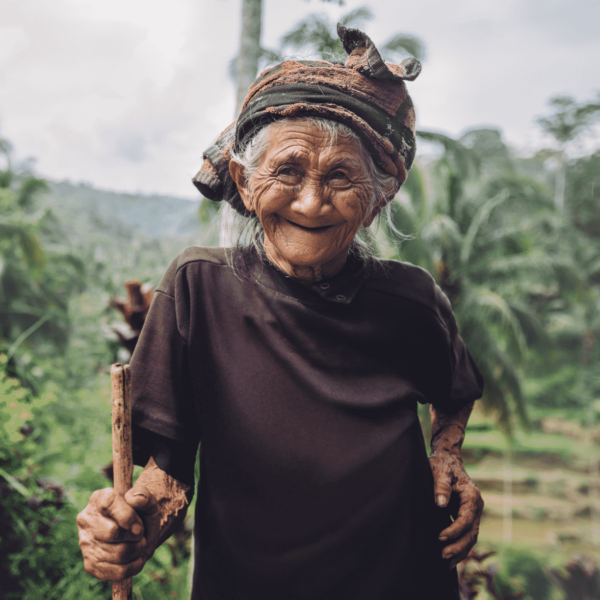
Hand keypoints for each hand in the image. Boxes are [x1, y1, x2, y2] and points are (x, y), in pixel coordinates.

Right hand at [76, 484, 159, 580]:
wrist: (140, 533)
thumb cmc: (142, 513)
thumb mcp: (148, 500)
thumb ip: (143, 495)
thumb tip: (134, 499)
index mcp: (99, 498)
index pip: (109, 503)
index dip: (128, 516)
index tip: (138, 524)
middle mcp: (87, 520)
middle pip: (113, 532)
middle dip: (136, 535)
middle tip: (140, 533)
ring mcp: (86, 543)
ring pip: (118, 554)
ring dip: (138, 550)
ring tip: (139, 544)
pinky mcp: (90, 565)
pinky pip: (117, 572)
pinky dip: (134, 566)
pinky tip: (136, 557)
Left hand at [429, 450, 483, 569]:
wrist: (448, 459)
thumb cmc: (442, 464)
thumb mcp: (439, 470)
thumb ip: (440, 485)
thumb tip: (440, 503)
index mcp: (472, 496)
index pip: (466, 518)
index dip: (454, 530)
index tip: (440, 537)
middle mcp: (476, 506)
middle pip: (472, 532)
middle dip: (458, 546)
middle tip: (443, 556)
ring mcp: (473, 512)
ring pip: (471, 537)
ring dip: (460, 550)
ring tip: (446, 563)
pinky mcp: (467, 516)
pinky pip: (467, 535)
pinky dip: (460, 546)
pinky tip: (450, 558)